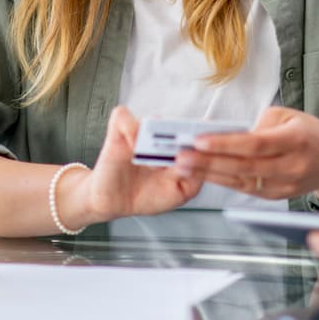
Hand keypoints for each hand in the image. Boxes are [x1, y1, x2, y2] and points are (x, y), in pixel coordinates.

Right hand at [70, 106, 206, 222]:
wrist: (112, 203)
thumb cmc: (144, 196)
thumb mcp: (178, 193)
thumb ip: (194, 180)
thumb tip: (200, 162)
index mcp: (176, 150)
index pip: (192, 133)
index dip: (200, 136)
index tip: (206, 145)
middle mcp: (159, 139)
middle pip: (175, 124)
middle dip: (182, 136)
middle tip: (183, 151)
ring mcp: (139, 134)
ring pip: (152, 119)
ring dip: (156, 138)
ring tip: (155, 160)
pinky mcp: (117, 133)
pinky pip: (123, 116)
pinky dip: (130, 128)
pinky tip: (134, 147)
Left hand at [175, 106, 318, 199]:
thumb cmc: (309, 133)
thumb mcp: (289, 116)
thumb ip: (260, 124)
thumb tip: (229, 134)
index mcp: (296, 140)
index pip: (255, 144)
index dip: (226, 144)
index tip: (199, 140)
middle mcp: (292, 166)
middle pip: (245, 166)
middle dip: (209, 163)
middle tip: (182, 158)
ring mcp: (286, 185)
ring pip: (242, 182)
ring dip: (210, 175)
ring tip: (185, 167)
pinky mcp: (278, 196)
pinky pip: (247, 190)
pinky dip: (224, 182)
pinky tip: (204, 176)